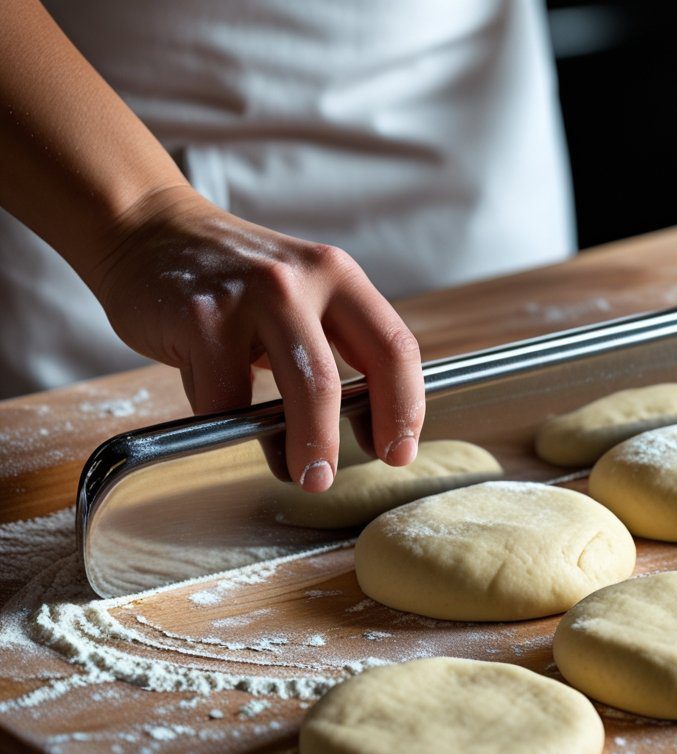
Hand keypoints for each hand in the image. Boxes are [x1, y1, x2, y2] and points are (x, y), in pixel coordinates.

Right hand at [88, 186, 424, 490]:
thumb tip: (366, 426)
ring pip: (290, 390)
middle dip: (337, 440)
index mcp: (339, 277)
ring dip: (298, 445)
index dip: (404, 407)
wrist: (149, 230)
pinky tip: (222, 416)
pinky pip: (222, 396)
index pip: (393, 347)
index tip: (399, 450)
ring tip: (296, 474)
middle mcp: (300, 281)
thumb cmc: (236, 282)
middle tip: (333, 478)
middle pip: (336, 379)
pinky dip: (226, 420)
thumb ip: (333, 348)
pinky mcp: (199, 318)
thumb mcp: (300, 296)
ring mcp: (248, 297)